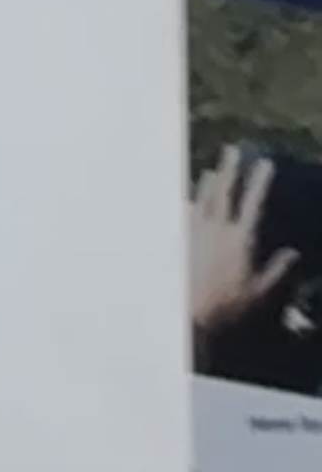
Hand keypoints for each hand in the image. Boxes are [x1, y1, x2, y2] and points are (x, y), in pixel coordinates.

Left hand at [190, 144, 298, 340]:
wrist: (188, 322)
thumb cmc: (228, 309)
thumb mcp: (261, 293)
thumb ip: (278, 271)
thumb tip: (294, 252)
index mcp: (239, 240)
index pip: (253, 203)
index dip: (260, 181)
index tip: (265, 162)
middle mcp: (215, 232)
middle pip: (223, 194)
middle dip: (229, 170)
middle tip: (231, 150)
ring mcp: (194, 238)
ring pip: (200, 204)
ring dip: (206, 186)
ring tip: (211, 172)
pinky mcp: (178, 249)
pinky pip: (182, 224)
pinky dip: (185, 211)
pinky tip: (183, 205)